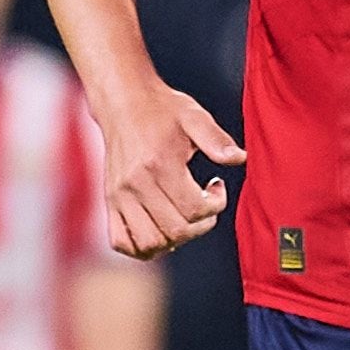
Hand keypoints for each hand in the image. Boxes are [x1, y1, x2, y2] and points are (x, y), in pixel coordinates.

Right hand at [97, 86, 240, 257]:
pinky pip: (120, 241)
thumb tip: (239, 158)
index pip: (193, 209)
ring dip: (174, 239)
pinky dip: (142, 246)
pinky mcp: (109, 201)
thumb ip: (217, 139)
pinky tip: (161, 230)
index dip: (215, 205)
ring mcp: (118, 195)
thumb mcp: (194, 116)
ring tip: (185, 219)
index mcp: (158, 164)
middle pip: (174, 230)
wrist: (123, 103)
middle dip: (200, 224)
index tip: (216, 186)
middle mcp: (134, 184)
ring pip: (148, 242)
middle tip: (206, 205)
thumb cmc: (162, 110)